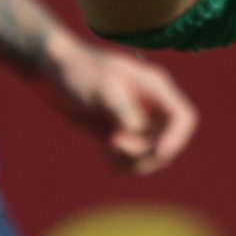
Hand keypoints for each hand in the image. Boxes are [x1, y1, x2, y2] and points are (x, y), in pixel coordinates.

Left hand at [37, 32, 197, 174]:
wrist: (52, 73)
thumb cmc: (78, 71)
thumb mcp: (100, 86)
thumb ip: (121, 106)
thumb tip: (137, 130)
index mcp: (155, 87)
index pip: (183, 117)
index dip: (178, 138)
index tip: (160, 153)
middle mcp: (152, 106)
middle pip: (168, 144)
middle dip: (144, 153)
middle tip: (114, 144)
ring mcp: (139, 122)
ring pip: (151, 157)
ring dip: (131, 162)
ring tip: (106, 149)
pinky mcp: (124, 135)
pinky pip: (133, 162)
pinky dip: (121, 164)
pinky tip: (102, 152)